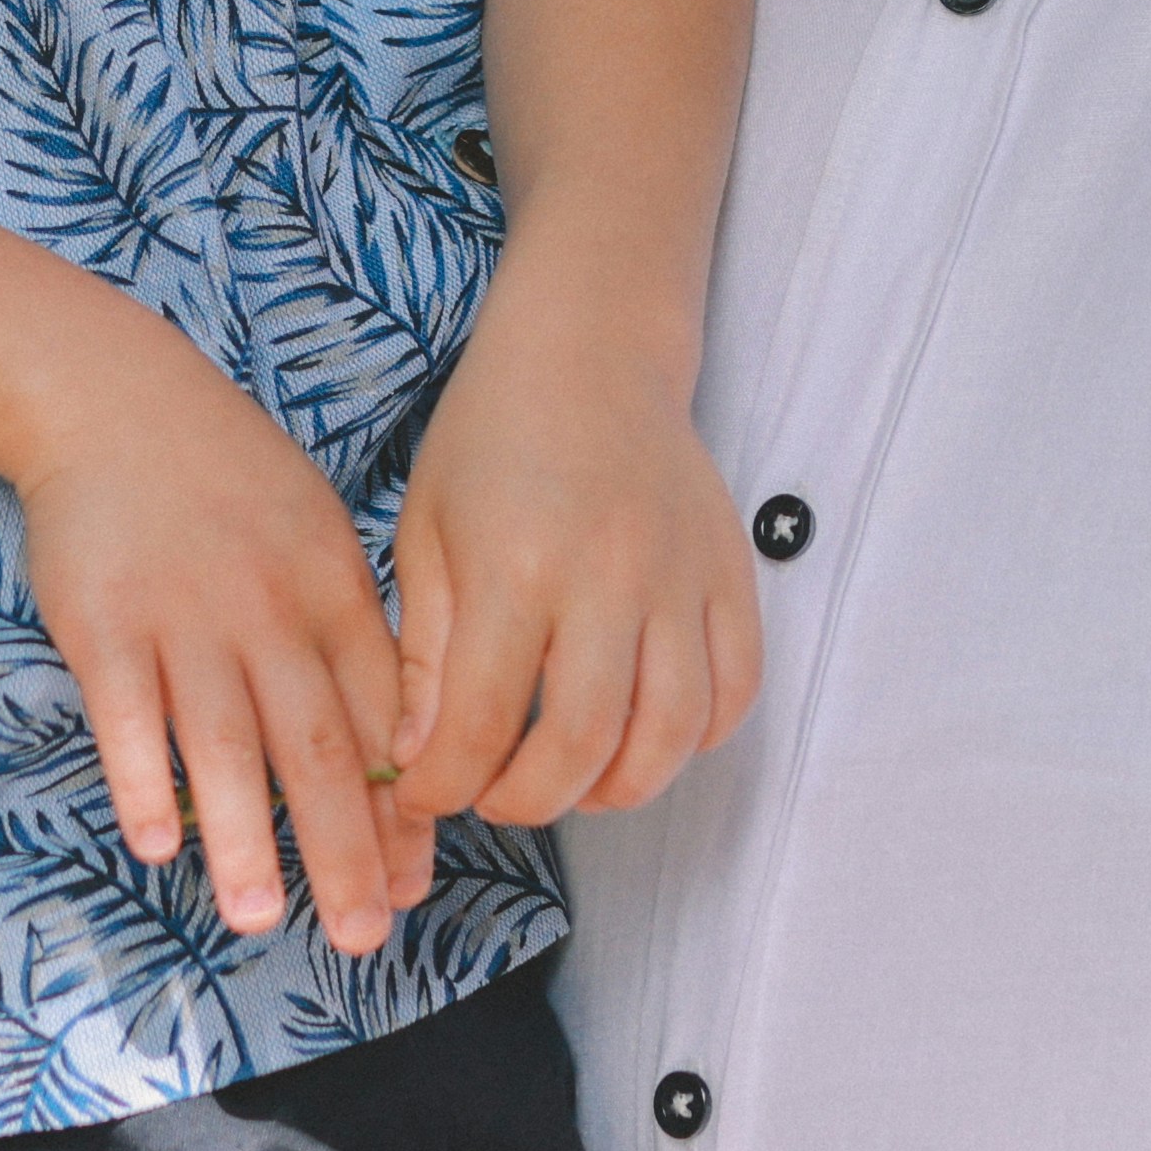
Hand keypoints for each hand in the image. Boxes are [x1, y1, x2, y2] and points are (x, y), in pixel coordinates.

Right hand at [11, 336, 421, 948]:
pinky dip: (143, 777)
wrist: (113, 400)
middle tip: (361, 937)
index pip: (381, 720)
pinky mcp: (102, 623)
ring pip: (224, 742)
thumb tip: (394, 761)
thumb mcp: (316, 538)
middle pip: (317, 748)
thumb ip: (351, 642)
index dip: (399, 810)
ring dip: (245, 837)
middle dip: (343, 851)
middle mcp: (268, 614)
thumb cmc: (228, 483)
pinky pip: (127, 713)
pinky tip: (157, 843)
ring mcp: (183, 619)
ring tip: (257, 918)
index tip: (411, 886)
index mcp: (332, 595)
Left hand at [380, 272, 762, 827]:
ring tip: (569, 777)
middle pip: (586, 746)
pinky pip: (736, 690)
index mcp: (516, 566)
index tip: (424, 793)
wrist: (589, 350)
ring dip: (617, 786)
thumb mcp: (425, 534)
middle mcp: (610, 578)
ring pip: (673, 734)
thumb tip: (415, 761)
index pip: (483, 723)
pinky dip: (695, 738)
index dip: (446, 784)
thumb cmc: (490, 438)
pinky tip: (641, 734)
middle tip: (495, 795)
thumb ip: (423, 655)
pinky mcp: (730, 575)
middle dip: (529, 800)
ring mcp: (682, 579)